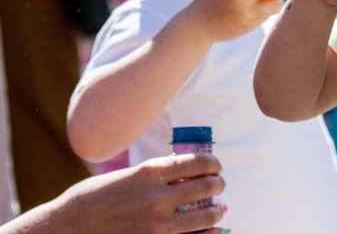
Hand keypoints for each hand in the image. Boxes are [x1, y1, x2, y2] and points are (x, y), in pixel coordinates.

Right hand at [14, 153, 225, 233]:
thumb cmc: (91, 200)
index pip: (199, 162)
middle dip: (218, 185)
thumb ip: (154, 174)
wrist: (65, 229)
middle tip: (218, 186)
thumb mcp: (125, 176)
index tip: (215, 167)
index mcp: (150, 171)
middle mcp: (158, 196)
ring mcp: (157, 224)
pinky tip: (211, 230)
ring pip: (206, 216)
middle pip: (208, 187)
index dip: (214, 164)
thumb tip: (183, 172)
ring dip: (216, 211)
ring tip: (217, 209)